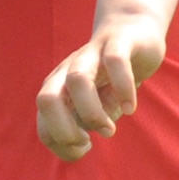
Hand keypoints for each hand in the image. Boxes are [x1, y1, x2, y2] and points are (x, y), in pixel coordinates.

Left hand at [36, 13, 165, 161]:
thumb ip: (84, 123)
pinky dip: (123, 88)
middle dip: (64, 130)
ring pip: (77, 80)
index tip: (85, 148)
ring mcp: (90, 54)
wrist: (134, 32)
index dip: (61, 145)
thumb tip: (79, 144)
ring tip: (109, 130)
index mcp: (57, 89)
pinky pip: (116, 61)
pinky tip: (130, 108)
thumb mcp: (96, 106)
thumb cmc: (111, 77)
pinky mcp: (117, 41)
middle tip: (88, 141)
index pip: (44, 125)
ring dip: (92, 113)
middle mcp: (67, 71)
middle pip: (47, 99)